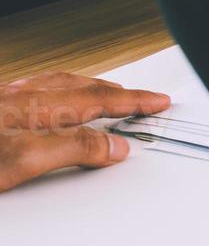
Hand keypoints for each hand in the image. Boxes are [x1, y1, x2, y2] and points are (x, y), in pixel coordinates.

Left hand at [0, 73, 170, 192]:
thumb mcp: (25, 159)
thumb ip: (74, 149)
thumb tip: (115, 147)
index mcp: (37, 107)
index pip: (98, 100)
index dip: (133, 101)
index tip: (157, 102)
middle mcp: (20, 98)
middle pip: (79, 87)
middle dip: (115, 92)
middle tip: (140, 98)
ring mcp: (4, 101)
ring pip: (56, 86)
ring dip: (87, 89)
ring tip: (104, 94)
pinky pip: (35, 92)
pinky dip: (58, 93)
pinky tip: (52, 103)